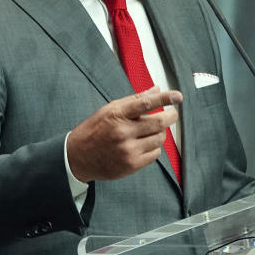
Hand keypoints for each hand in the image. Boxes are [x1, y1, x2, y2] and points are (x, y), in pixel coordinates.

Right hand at [66, 88, 181, 182]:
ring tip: (150, 131)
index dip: (165, 99)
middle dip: (171, 117)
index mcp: (116, 115)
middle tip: (173, 114)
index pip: (146, 103)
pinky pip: (155, 154)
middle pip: (159, 123)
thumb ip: (133, 100)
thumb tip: (156, 90)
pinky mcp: (132, 164)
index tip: (178, 96)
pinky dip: (154, 147)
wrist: (77, 158)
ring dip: (160, 133)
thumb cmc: (93, 131)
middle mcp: (122, 132)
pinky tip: (143, 144)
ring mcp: (128, 150)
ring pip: (159, 138)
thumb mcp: (108, 110)